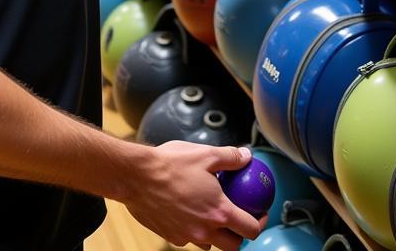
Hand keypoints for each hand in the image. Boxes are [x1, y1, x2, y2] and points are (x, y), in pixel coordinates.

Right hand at [122, 143, 262, 250]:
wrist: (136, 176)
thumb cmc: (169, 164)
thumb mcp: (206, 154)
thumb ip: (230, 157)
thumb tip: (246, 156)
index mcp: (218, 211)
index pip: (250, 229)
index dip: (259, 222)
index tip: (259, 213)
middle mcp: (204, 230)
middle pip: (233, 246)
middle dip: (239, 234)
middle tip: (238, 217)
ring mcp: (187, 236)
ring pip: (210, 245)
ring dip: (215, 234)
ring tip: (211, 213)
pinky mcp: (171, 236)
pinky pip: (189, 239)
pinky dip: (194, 229)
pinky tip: (189, 210)